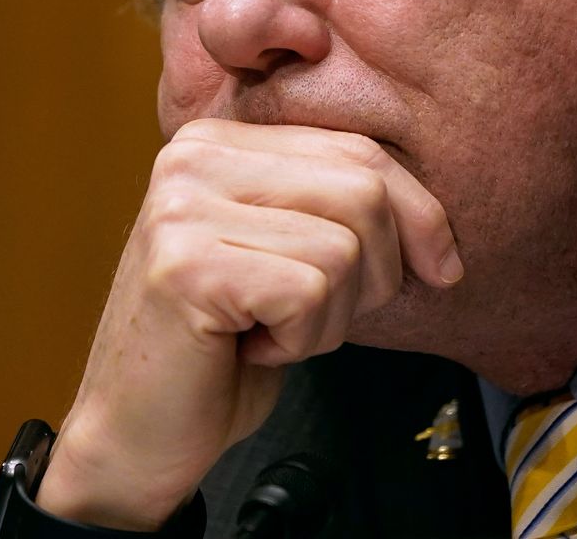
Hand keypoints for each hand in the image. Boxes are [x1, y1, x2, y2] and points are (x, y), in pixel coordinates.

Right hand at [34, 118, 462, 529]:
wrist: (136, 434)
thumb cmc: (218, 352)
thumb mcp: (288, 258)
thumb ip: (337, 211)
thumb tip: (437, 225)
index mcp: (219, 142)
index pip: (358, 150)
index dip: (418, 213)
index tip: (440, 268)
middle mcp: (193, 157)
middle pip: (362, 190)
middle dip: (377, 272)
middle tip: (319, 317)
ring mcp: (183, 208)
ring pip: (343, 248)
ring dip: (331, 317)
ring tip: (271, 332)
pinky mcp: (186, 266)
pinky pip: (310, 292)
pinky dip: (302, 339)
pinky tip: (250, 347)